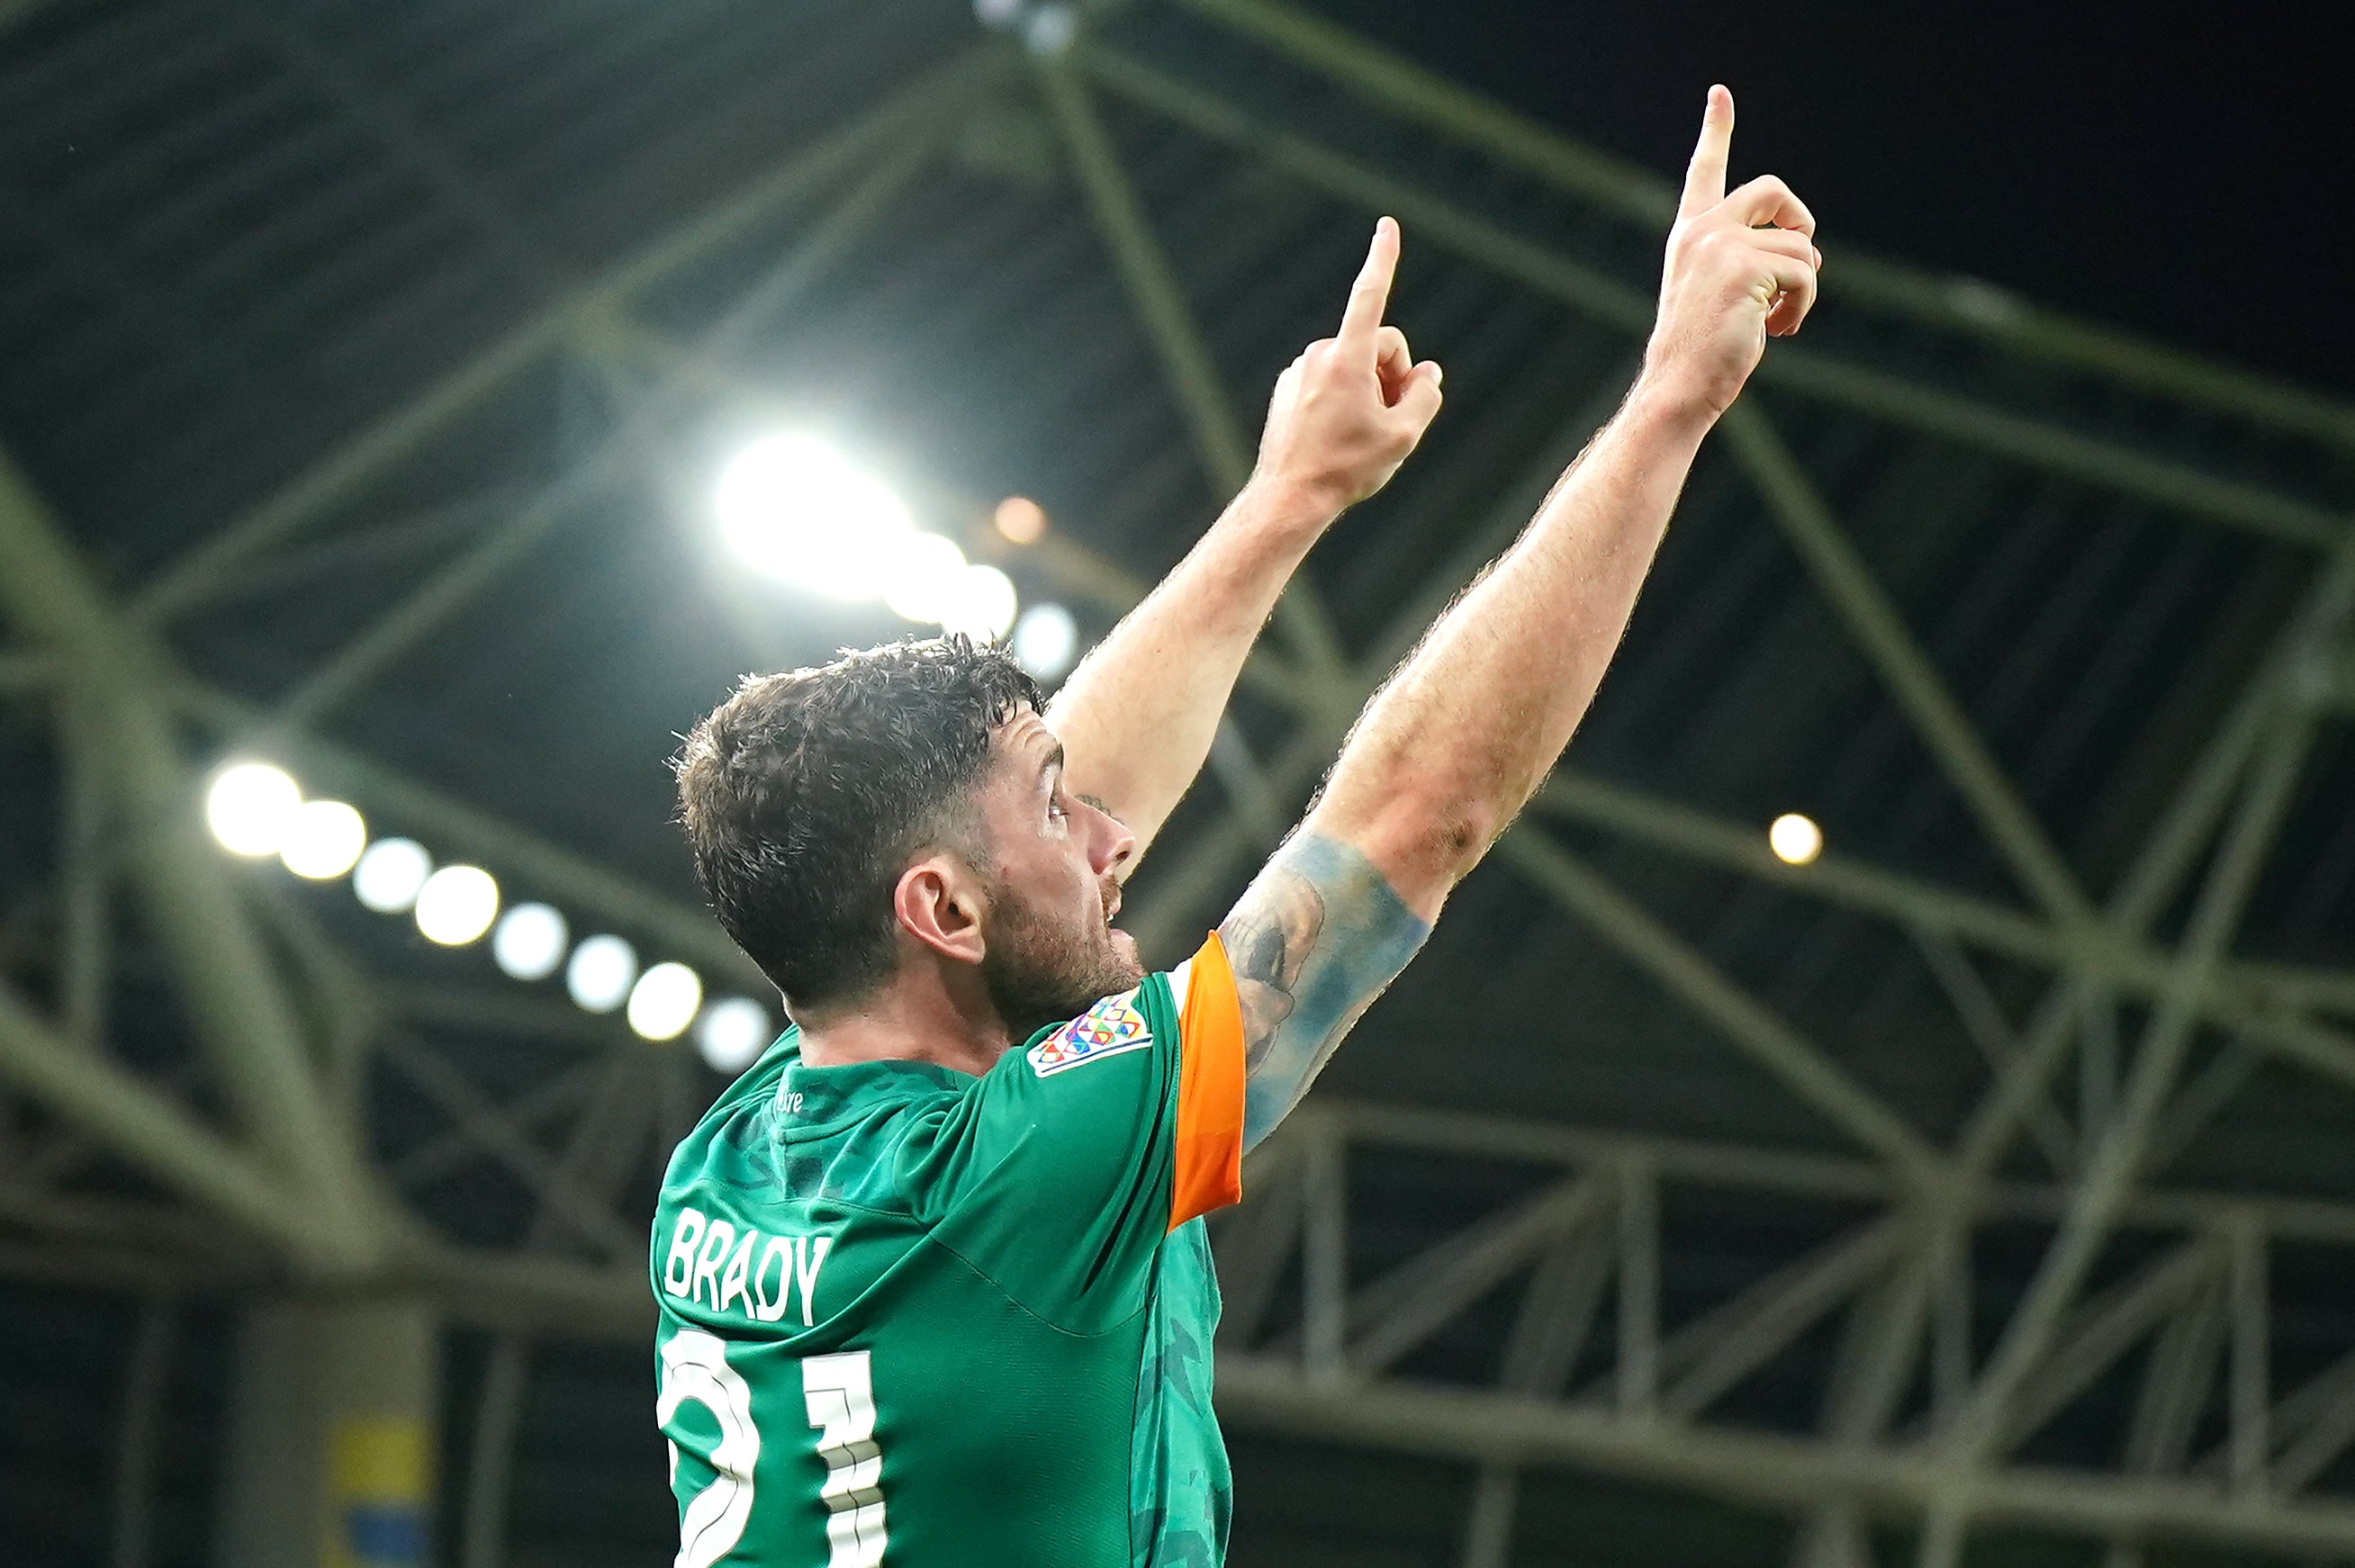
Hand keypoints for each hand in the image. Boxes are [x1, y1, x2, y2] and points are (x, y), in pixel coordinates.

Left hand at [1250, 217, 1445, 519]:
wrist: (1288, 497)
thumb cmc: (1346, 468)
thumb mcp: (1404, 436)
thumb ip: (1425, 395)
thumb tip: (1425, 374)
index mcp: (1348, 357)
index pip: (1370, 295)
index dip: (1383, 258)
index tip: (1387, 226)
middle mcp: (1320, 355)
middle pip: (1380, 346)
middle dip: (1394, 373)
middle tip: (1391, 418)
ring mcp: (1300, 370)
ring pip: (1355, 365)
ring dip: (1369, 389)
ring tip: (1359, 434)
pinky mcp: (1289, 387)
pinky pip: (1331, 381)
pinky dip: (1344, 398)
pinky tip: (1337, 435)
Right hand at [1639, 86, 1819, 419]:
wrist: (1678, 385)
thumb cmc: (1701, 351)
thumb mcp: (1722, 294)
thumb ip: (1753, 260)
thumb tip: (1810, 251)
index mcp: (1690, 233)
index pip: (1705, 170)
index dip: (1715, 129)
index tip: (1719, 93)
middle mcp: (1702, 230)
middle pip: (1775, 190)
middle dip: (1800, 223)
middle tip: (1799, 267)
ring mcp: (1721, 244)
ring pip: (1800, 247)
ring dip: (1803, 290)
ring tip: (1778, 322)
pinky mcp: (1745, 265)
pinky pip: (1805, 273)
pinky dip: (1803, 305)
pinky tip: (1778, 330)